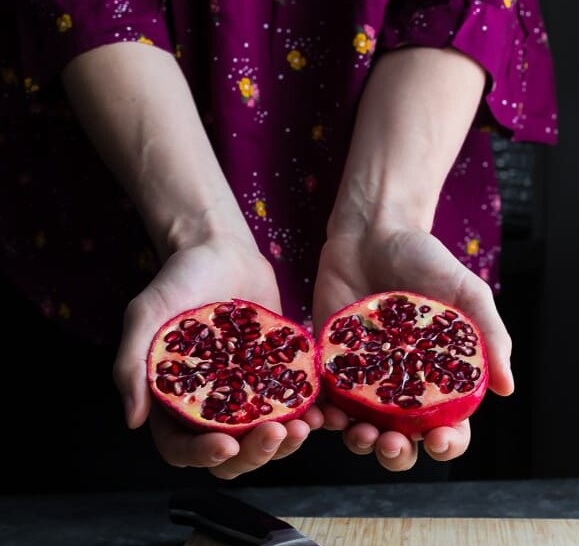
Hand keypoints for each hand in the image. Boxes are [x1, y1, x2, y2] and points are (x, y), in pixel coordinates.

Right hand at [112, 237, 322, 479]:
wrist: (221, 250)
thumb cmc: (178, 280)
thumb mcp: (146, 315)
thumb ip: (131, 364)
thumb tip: (132, 419)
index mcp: (175, 400)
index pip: (182, 447)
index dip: (202, 455)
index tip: (225, 445)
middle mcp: (212, 403)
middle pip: (230, 452)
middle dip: (254, 452)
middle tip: (275, 433)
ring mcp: (246, 389)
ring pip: (264, 435)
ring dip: (285, 442)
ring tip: (304, 426)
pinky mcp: (273, 372)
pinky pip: (291, 403)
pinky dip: (306, 413)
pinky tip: (320, 409)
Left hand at [312, 225, 512, 471]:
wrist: (374, 231)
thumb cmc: (425, 259)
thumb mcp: (467, 292)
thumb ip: (488, 335)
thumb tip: (507, 388)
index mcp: (437, 375)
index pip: (448, 425)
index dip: (448, 444)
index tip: (439, 440)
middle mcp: (400, 382)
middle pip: (401, 436)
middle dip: (397, 452)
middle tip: (392, 442)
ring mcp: (363, 372)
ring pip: (360, 425)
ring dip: (358, 440)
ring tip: (358, 432)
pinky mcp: (332, 358)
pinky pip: (326, 395)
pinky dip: (324, 412)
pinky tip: (324, 413)